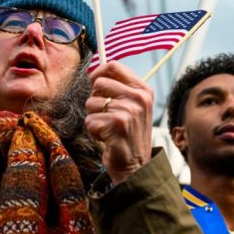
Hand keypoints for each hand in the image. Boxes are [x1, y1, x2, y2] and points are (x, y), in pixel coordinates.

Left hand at [85, 61, 152, 184]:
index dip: (98, 73)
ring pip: (91, 103)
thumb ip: (118, 88)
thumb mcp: (132, 107)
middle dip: (95, 101)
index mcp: (143, 90)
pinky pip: (90, 120)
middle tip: (106, 116)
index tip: (94, 83)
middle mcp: (139, 98)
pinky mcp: (117, 124)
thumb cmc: (128, 135)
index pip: (114, 66)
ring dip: (94, 118)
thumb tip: (94, 72)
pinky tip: (107, 139)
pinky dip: (94, 132)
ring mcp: (129, 111)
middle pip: (99, 84)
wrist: (136, 167)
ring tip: (108, 129)